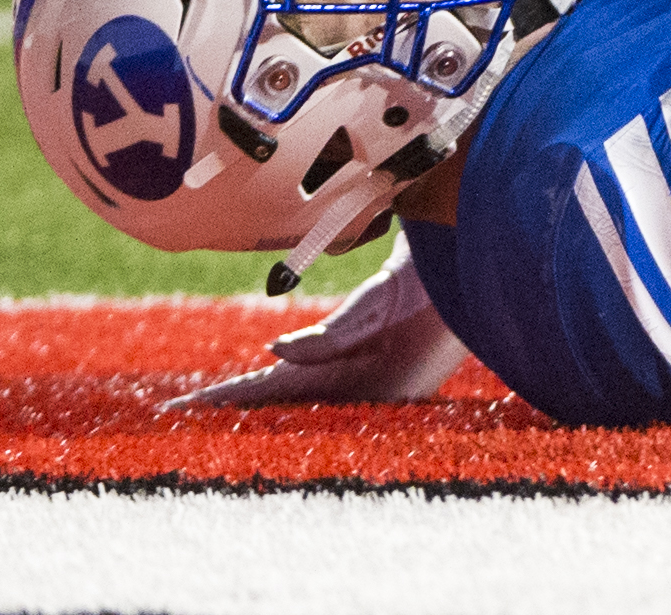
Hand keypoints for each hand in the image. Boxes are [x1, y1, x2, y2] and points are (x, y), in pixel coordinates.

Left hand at [163, 244, 469, 409]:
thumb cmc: (446, 282)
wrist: (493, 257)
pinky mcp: (377, 354)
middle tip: (178, 413)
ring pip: (299, 387)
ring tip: (213, 402)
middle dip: (234, 405)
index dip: (229, 400)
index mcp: (364, 386)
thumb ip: (337, 331)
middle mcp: (362, 385)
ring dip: (258, 393)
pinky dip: (290, 372)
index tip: (181, 411)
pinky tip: (275, 369)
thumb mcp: (387, 301)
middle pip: (283, 399)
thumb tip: (276, 348)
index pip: (279, 395)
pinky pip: (321, 370)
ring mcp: (371, 372)